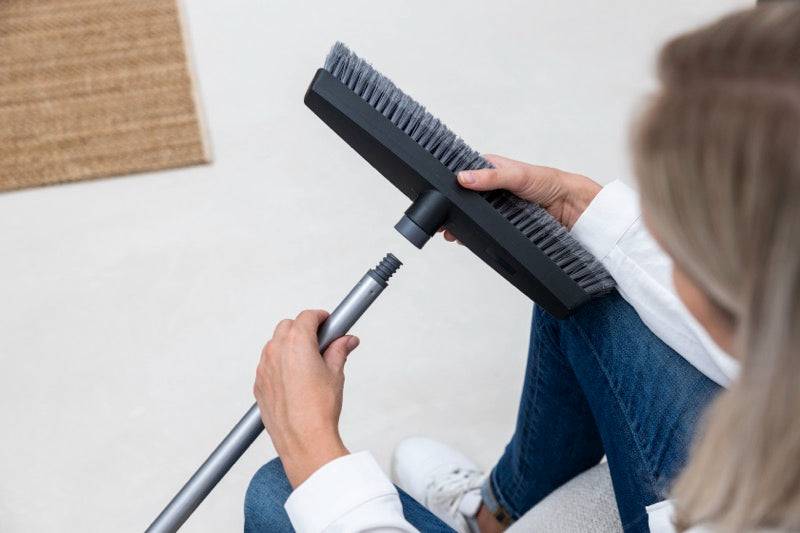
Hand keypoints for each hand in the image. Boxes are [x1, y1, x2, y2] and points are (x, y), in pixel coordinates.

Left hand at [254, 309, 359, 487]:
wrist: (303, 439)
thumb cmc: (318, 408)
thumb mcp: (336, 373)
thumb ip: (339, 350)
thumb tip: (346, 341)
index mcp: (296, 342)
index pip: (307, 316)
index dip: (321, 317)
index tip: (329, 323)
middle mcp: (276, 351)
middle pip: (288, 326)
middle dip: (304, 329)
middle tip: (321, 342)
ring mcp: (264, 368)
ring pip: (275, 344)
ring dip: (289, 346)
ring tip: (309, 362)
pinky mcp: (259, 384)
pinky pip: (268, 365)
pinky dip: (280, 364)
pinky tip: (296, 380)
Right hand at [441, 154, 600, 242]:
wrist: (568, 208)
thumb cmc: (548, 182)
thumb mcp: (517, 176)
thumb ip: (490, 177)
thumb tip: (464, 177)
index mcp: (490, 168)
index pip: (462, 173)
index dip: (450, 184)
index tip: (439, 195)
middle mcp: (490, 186)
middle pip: (463, 197)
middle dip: (452, 209)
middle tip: (442, 220)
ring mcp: (495, 206)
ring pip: (471, 215)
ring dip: (461, 224)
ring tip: (450, 232)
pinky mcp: (501, 222)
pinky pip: (483, 228)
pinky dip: (474, 233)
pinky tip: (465, 238)